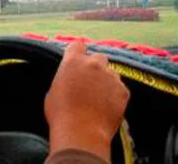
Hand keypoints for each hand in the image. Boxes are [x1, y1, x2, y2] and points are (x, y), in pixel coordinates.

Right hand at [44, 41, 129, 161]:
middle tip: (89, 82)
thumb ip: (65, 77)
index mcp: (73, 61)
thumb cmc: (61, 114)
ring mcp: (111, 77)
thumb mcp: (54, 90)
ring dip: (106, 81)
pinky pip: (120, 88)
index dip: (78, 52)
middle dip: (95, 67)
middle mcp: (94, 64)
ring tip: (99, 99)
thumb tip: (70, 78)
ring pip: (111, 73)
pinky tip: (107, 107)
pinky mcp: (123, 91)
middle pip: (99, 57)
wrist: (81, 132)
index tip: (77, 59)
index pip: (78, 45)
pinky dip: (115, 95)